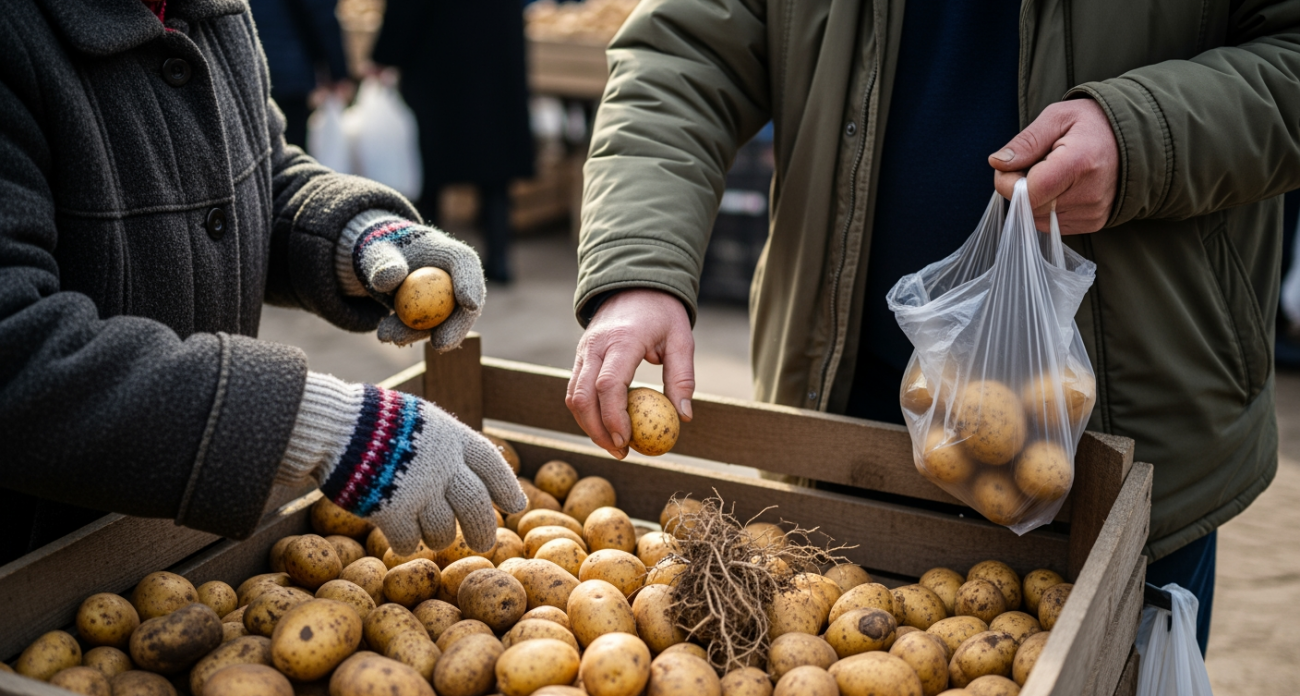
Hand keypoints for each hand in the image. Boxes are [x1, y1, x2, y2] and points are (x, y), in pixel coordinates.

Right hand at [303, 379, 526, 554]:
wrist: (333, 426)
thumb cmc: (373, 419)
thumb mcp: (420, 418)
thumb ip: (444, 442)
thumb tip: (469, 467)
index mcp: (452, 437)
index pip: (492, 464)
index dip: (506, 486)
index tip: (515, 505)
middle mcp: (443, 465)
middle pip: (476, 507)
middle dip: (482, 530)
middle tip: (483, 543)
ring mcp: (420, 491)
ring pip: (443, 531)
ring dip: (439, 537)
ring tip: (432, 536)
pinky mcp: (392, 513)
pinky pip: (409, 542)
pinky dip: (406, 543)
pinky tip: (401, 538)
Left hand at [352, 216, 484, 349]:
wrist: (378, 265)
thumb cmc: (383, 251)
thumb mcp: (376, 252)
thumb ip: (384, 262)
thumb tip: (393, 276)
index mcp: (449, 253)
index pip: (465, 264)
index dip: (470, 283)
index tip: (469, 304)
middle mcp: (454, 278)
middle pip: (465, 302)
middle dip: (457, 327)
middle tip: (441, 344)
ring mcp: (447, 300)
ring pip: (444, 322)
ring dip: (419, 334)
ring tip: (391, 337)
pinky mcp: (435, 316)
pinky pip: (426, 328)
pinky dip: (408, 334)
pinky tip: (388, 336)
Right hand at [566, 289, 694, 458]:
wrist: (635, 284)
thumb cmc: (662, 314)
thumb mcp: (682, 340)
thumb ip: (682, 378)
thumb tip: (683, 417)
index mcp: (623, 340)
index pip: (609, 384)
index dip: (614, 417)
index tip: (627, 441)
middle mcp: (596, 345)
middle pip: (582, 396)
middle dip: (597, 431)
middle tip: (620, 452)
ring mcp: (584, 350)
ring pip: (572, 396)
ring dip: (588, 425)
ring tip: (614, 445)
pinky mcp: (580, 355)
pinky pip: (575, 389)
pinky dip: (586, 412)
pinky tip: (605, 426)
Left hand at [989, 99, 1118, 233]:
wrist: (1137, 138)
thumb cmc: (1093, 123)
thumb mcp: (1057, 117)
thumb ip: (1026, 141)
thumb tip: (997, 163)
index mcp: (1080, 163)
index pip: (1026, 192)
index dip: (1007, 181)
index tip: (1011, 164)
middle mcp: (1089, 194)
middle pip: (1029, 207)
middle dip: (1018, 188)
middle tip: (1032, 164)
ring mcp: (1093, 212)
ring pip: (1037, 218)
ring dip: (1033, 199)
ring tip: (1051, 173)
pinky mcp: (1094, 223)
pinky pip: (1052, 224)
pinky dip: (1047, 208)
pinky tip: (1061, 187)